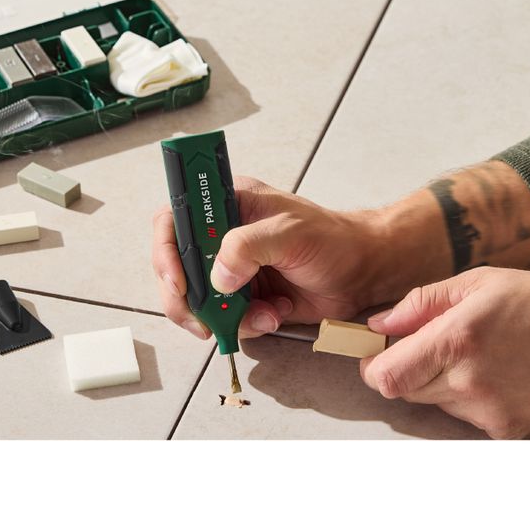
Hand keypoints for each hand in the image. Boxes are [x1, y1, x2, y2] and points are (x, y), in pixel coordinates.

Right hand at [151, 177, 392, 341]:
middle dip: (187, 299)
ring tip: (262, 314)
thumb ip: (247, 247)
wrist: (362, 272)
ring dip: (224, 316)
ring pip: (199, 300)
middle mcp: (223, 236)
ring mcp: (232, 269)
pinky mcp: (245, 297)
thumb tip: (218, 277)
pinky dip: (247, 325)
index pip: (175, 219)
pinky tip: (274, 315)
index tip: (179, 282)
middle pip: (177, 267)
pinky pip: (227, 319)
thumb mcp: (290, 232)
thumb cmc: (332, 240)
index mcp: (228, 205)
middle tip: (203, 321)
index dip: (166, 251)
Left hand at [359, 267, 529, 437]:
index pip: (385, 375)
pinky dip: (475, 399)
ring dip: (444, 383)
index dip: (374, 365)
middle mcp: (468, 380)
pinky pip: (469, 419)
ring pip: (437, 404)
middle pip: (406, 391)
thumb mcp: (480, 282)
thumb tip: (379, 323)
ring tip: (485, 354)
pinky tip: (505, 375)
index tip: (381, 352)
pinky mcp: (508, 432)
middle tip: (440, 345)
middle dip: (410, 368)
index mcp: (456, 337)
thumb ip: (422, 302)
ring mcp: (489, 411)